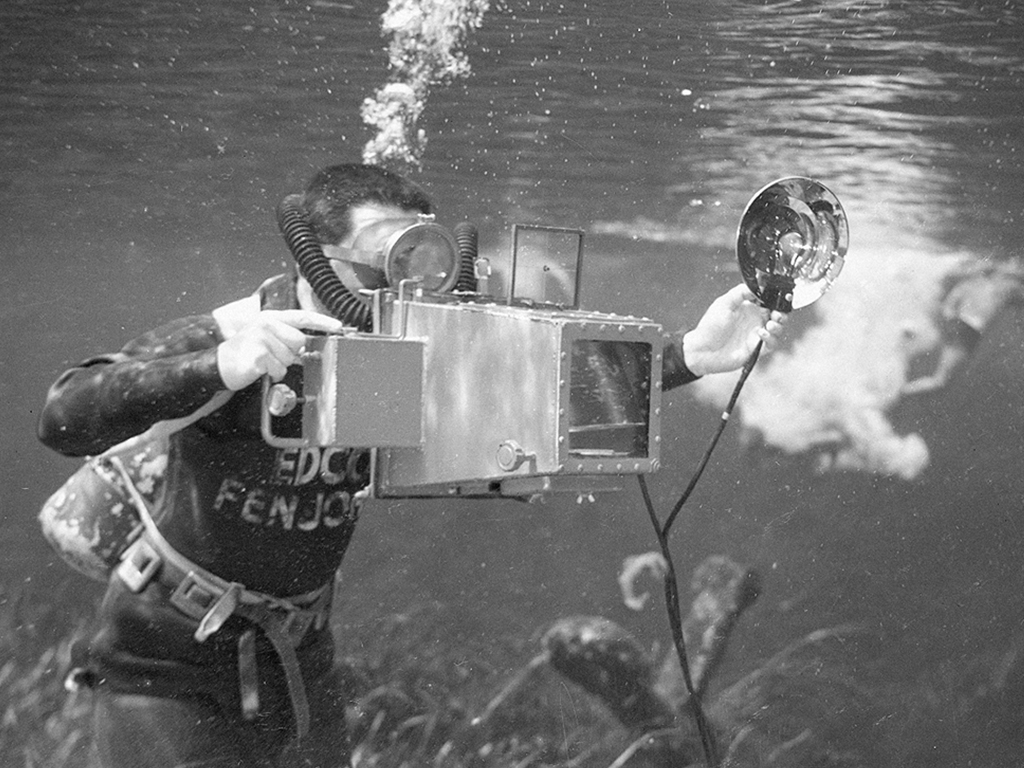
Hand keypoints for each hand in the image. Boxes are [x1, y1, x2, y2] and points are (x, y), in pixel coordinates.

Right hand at [216, 310, 343, 390]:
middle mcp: (266, 324)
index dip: (322, 321)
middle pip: (299, 341)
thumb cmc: (244, 353)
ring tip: (263, 362)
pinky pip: (279, 369)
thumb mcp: (264, 338)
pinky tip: (259, 369)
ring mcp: (262, 338)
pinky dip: (271, 374)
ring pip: (290, 358)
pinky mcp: (259, 354)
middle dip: (290, 353)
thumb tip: (306, 346)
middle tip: (271, 356)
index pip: (302, 317)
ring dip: (279, 365)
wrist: (218, 364)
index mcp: (270, 318)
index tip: (338, 326)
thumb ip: (285, 337)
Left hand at [682, 284, 785, 374]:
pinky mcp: (756, 349)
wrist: (702, 350)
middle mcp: (754, 321)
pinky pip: (772, 344)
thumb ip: (741, 292)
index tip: (781, 298)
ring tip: (770, 324)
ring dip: (778, 325)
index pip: (769, 301)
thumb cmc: (710, 326)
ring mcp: (756, 335)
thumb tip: (757, 286)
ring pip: (777, 329)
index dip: (777, 300)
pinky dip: (771, 338)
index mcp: (748, 308)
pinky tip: (761, 333)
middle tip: (777, 314)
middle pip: (778, 315)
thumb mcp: (724, 303)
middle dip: (782, 313)